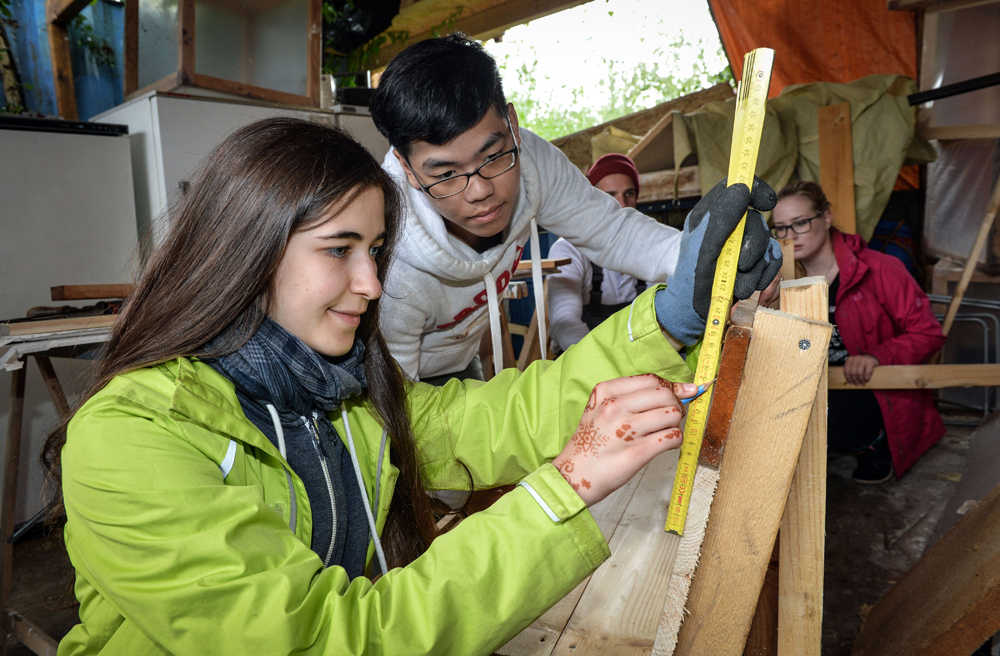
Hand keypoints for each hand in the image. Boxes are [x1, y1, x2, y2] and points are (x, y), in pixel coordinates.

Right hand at [552, 375, 696, 505]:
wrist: (575, 474)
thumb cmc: (592, 443)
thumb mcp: (599, 409)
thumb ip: (631, 397)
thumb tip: (678, 389)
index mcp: (606, 392)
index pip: (650, 380)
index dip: (671, 386)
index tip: (681, 392)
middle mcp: (615, 407)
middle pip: (664, 395)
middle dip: (675, 405)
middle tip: (671, 417)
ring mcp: (627, 429)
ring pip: (672, 414)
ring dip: (675, 424)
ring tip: (665, 432)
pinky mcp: (638, 451)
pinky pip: (673, 437)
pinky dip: (676, 440)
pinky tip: (666, 445)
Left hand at [656, 177, 781, 344]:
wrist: (696, 314)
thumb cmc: (692, 280)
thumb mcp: (702, 248)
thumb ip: (721, 218)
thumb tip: (742, 187)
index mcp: (711, 216)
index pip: (736, 188)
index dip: (755, 189)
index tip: (766, 202)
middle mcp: (729, 227)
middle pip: (756, 222)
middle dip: (752, 248)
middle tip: (738, 266)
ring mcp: (744, 245)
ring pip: (767, 245)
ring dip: (753, 270)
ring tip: (736, 284)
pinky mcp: (756, 263)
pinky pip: (774, 262)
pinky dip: (763, 278)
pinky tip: (746, 287)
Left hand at [843, 354, 878, 385]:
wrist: (871, 357)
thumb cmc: (861, 363)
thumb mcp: (854, 364)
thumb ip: (850, 369)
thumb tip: (848, 381)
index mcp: (850, 359)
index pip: (846, 370)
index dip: (848, 378)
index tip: (850, 383)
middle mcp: (856, 358)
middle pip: (853, 372)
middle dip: (855, 380)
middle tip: (857, 384)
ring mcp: (863, 359)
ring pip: (859, 373)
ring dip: (861, 380)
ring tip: (862, 383)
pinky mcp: (870, 362)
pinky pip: (867, 372)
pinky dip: (866, 378)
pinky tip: (866, 380)